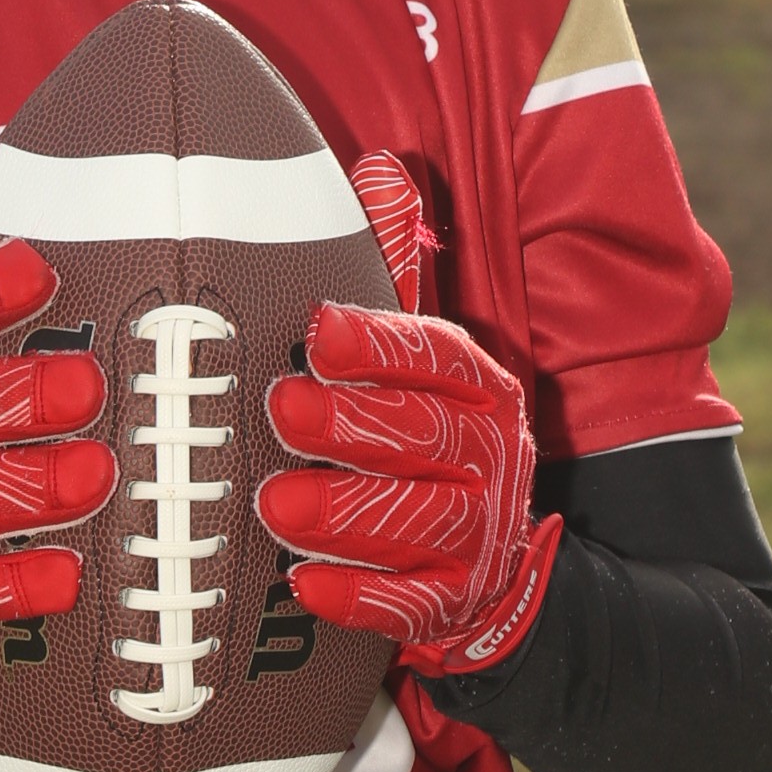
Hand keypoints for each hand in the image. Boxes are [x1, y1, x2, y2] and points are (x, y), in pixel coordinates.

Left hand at [257, 185, 558, 671]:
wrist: (492, 562)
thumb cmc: (423, 435)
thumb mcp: (418, 354)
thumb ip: (392, 272)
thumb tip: (379, 166)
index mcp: (478, 387)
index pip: (437, 356)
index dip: (381, 342)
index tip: (319, 329)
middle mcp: (488, 458)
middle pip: (425, 437)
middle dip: (352, 424)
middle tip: (282, 410)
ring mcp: (475, 535)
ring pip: (418, 522)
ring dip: (347, 515)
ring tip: (279, 504)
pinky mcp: (452, 602)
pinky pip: (410, 606)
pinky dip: (360, 599)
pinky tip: (306, 588)